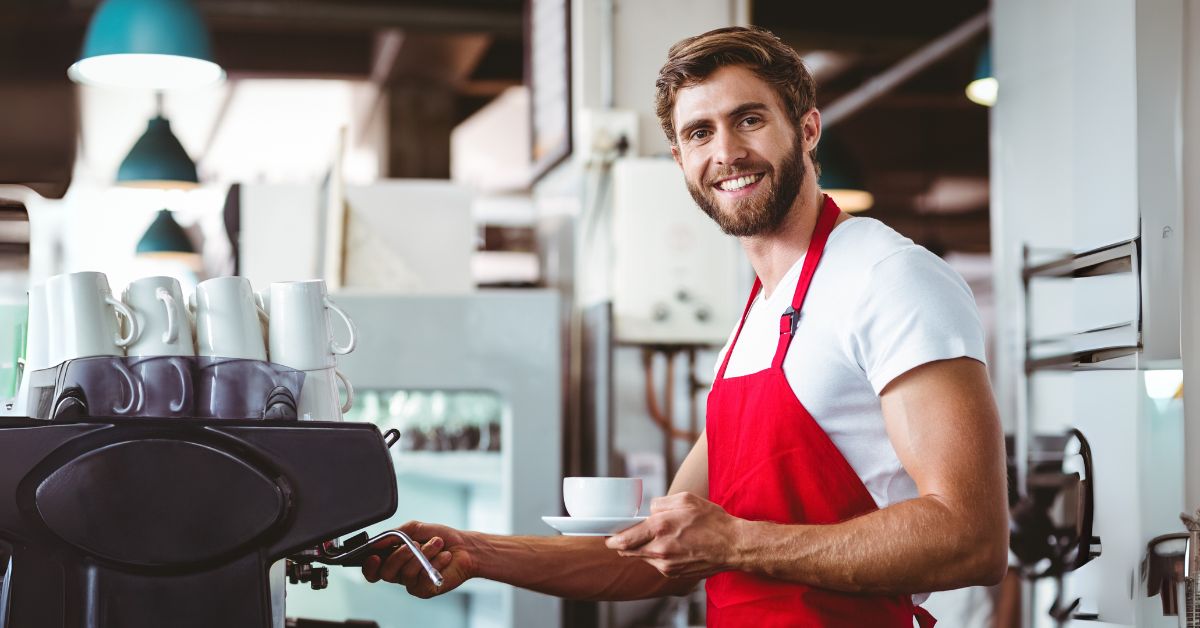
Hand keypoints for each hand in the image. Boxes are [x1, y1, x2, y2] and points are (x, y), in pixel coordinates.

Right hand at [361, 521, 476, 597]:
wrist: (465, 547)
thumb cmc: (440, 537)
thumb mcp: (415, 528)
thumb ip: (394, 535)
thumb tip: (376, 542)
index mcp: (394, 559)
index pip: (374, 570)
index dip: (369, 566)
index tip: (375, 556)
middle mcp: (400, 573)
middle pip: (386, 573)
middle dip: (400, 555)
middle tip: (415, 544)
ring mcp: (412, 582)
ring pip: (406, 573)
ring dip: (424, 554)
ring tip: (437, 544)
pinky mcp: (425, 590)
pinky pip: (422, 579)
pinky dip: (435, 563)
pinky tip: (445, 557)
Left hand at [604, 492, 742, 578]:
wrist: (733, 546)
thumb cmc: (712, 520)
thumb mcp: (685, 499)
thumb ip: (660, 503)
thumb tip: (648, 511)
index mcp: (660, 528)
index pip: (623, 539)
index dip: (611, 537)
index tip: (609, 534)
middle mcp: (660, 549)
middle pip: (627, 551)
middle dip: (625, 542)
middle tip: (630, 533)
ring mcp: (666, 564)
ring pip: (642, 557)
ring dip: (643, 548)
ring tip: (662, 537)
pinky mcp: (673, 573)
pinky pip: (656, 563)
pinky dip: (657, 555)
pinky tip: (673, 546)